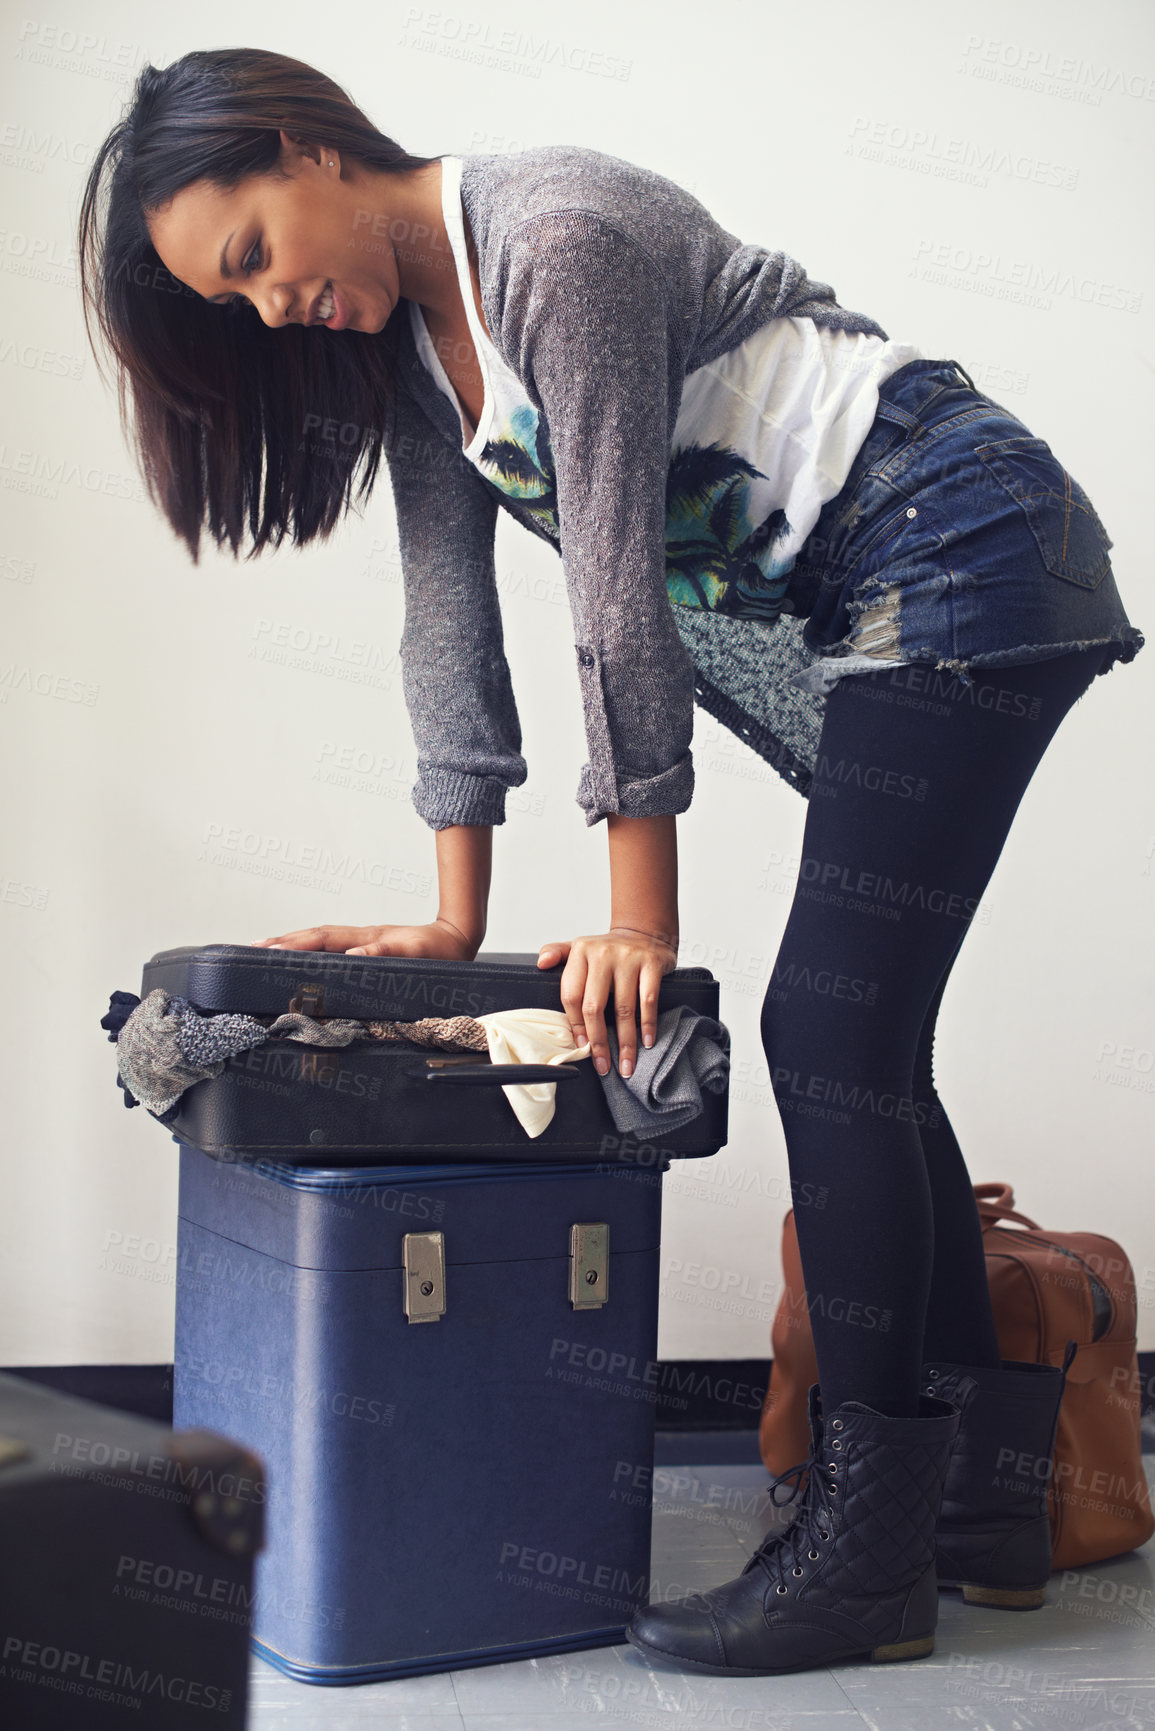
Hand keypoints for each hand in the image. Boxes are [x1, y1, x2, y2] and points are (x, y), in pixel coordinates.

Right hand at [249, 917, 476, 959]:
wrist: (457, 939)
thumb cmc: (437, 951)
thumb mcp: (415, 954)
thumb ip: (385, 953)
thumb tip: (354, 954)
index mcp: (366, 938)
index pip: (322, 939)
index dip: (295, 944)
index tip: (268, 948)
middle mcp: (359, 938)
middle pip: (313, 937)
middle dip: (283, 941)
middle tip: (251, 947)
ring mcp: (361, 942)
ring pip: (319, 941)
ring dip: (292, 944)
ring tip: (264, 950)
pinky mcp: (366, 949)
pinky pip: (330, 949)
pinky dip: (310, 951)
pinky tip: (299, 959)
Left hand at [537, 928, 676, 1078]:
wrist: (644, 931)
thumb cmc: (608, 950)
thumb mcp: (579, 947)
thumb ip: (557, 953)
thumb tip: (540, 964)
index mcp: (581, 952)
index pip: (572, 996)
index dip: (576, 1026)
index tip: (583, 1048)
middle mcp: (603, 954)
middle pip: (594, 1007)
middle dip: (599, 1042)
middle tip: (603, 1065)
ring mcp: (629, 958)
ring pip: (623, 1009)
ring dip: (626, 1042)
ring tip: (626, 1065)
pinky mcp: (652, 963)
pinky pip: (648, 1000)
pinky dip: (647, 1024)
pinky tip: (647, 1042)